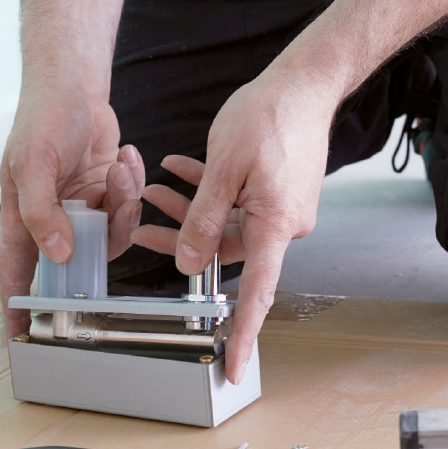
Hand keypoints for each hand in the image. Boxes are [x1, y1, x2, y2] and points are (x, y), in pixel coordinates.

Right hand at [0, 94, 143, 337]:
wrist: (74, 87)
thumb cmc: (42, 118)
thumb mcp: (34, 162)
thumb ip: (43, 211)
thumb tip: (59, 253)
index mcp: (24, 216)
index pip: (17, 272)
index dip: (19, 306)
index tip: (22, 336)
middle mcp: (54, 219)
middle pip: (81, 256)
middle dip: (104, 237)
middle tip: (111, 205)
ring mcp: (82, 208)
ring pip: (113, 233)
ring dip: (123, 202)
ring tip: (117, 167)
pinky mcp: (106, 194)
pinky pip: (127, 209)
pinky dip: (131, 185)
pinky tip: (124, 157)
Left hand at [133, 75, 335, 383]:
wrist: (305, 83)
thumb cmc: (271, 116)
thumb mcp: (224, 168)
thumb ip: (203, 218)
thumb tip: (189, 262)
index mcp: (275, 226)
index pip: (257, 294)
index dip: (243, 334)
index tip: (234, 365)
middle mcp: (282, 226)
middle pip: (225, 252)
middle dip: (182, 242)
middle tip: (142, 232)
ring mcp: (280, 210)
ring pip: (224, 224)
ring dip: (188, 211)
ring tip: (152, 190)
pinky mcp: (275, 194)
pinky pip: (235, 205)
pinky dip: (207, 194)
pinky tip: (180, 174)